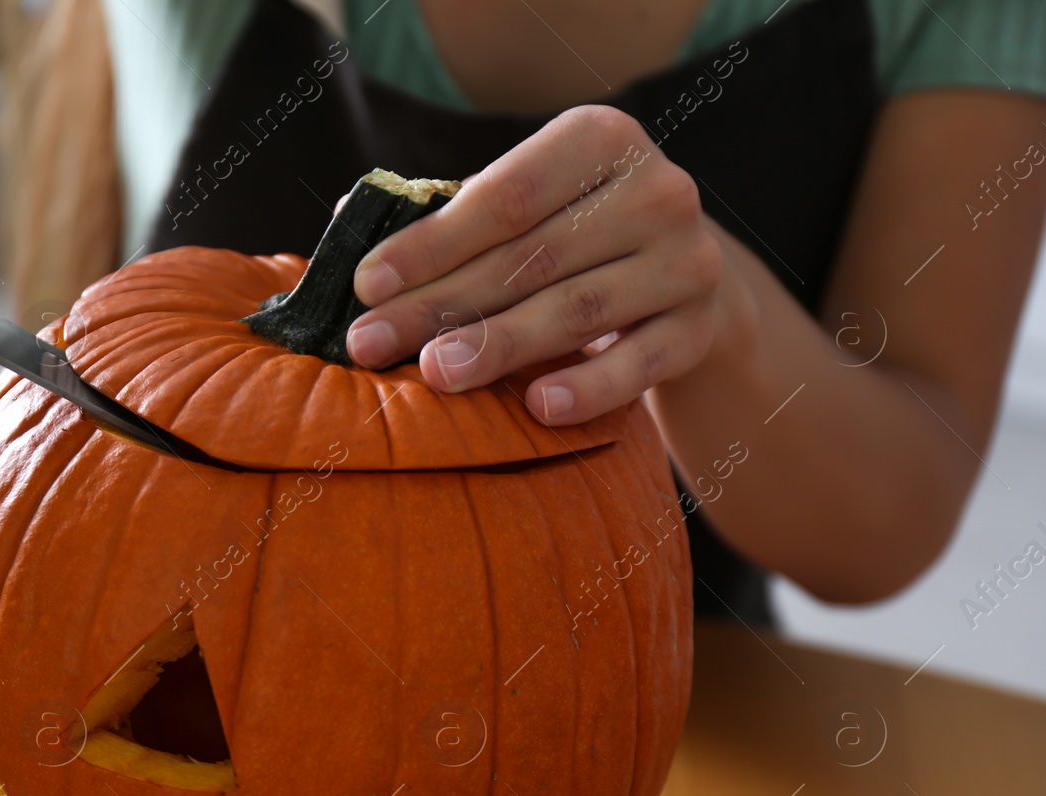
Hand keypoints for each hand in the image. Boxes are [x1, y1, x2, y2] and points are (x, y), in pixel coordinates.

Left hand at [346, 105, 729, 423]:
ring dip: (499, 345)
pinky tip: (540, 407)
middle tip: (372, 345)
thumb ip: (447, 213)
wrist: (680, 275)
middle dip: (440, 304)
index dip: (430, 244)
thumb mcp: (524, 205)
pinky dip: (590, 387)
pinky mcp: (700, 327)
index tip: (366, 287)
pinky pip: (641, 363)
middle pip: (530, 258)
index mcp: (601, 138)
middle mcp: (657, 189)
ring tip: (435, 374)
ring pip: (578, 309)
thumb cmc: (570, 234)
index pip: (503, 196)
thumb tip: (345, 226)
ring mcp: (687, 260)